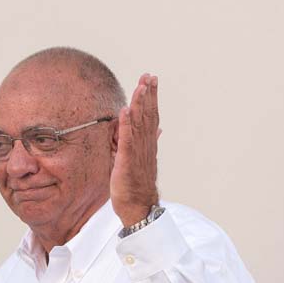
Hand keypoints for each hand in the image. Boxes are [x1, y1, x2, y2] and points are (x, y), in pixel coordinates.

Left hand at [110, 73, 159, 227]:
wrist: (138, 206)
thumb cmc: (137, 186)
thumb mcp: (141, 161)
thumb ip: (147, 142)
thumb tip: (157, 129)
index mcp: (148, 145)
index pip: (151, 117)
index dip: (151, 98)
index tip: (151, 81)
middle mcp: (145, 146)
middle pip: (148, 115)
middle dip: (148, 95)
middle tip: (149, 76)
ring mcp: (137, 153)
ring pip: (140, 124)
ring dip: (140, 104)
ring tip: (140, 86)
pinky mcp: (127, 161)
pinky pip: (127, 140)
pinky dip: (126, 124)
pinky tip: (125, 110)